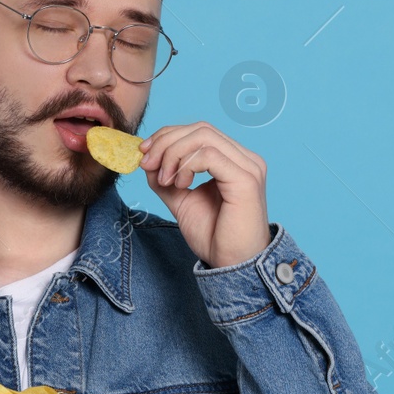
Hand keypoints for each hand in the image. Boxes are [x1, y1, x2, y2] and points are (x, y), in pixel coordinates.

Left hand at [138, 121, 271, 268]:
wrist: (232, 264)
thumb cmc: (215, 237)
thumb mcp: (182, 201)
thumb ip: (167, 179)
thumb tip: (147, 160)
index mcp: (233, 160)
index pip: (199, 131)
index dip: (168, 136)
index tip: (144, 154)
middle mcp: (245, 158)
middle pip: (200, 128)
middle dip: (166, 142)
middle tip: (147, 164)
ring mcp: (248, 166)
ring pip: (203, 136)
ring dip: (173, 154)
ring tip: (165, 180)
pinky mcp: (246, 179)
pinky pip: (208, 155)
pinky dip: (186, 165)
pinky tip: (180, 185)